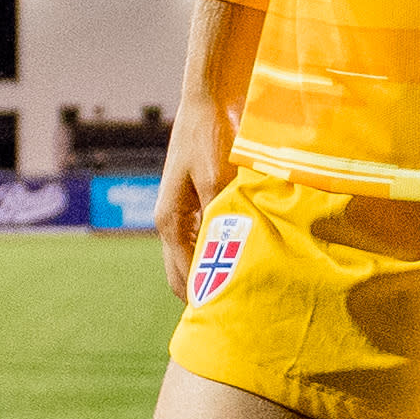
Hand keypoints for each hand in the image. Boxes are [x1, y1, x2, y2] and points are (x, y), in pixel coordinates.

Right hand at [153, 0, 260, 299]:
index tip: (231, 319)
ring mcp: (184, 211)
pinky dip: (222, 250)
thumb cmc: (209, 136)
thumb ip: (220, 217)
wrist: (207, 99)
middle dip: (207, 292)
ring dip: (217, 271)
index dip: (204, 300)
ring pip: (197, 257)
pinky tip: (248, 256)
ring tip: (248, 289)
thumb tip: (227, 254)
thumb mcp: (218, 178)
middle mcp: (173, 221)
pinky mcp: (198, 199)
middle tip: (242, 313)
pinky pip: (208, 238)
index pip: (183, 278)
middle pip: (185, 274)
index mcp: (171, 222)